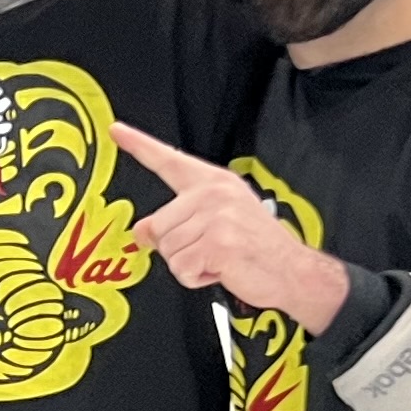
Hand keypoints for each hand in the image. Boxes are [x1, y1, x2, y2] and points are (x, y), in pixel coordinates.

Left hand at [112, 123, 352, 328]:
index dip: (139, 145)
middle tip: (210, 249)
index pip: (169, 160)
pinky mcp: (217, 244)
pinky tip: (221, 270)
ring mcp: (216, 218)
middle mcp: (213, 194)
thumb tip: (141, 231)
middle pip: (157, 226)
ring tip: (219, 259)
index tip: (117, 131)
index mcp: (214, 183)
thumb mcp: (217, 222)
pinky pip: (182, 269)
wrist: (293, 270)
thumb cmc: (257, 247)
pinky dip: (196, 279)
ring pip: (167, 251)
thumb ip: (179, 219)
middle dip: (177, 248)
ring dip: (188, 265)